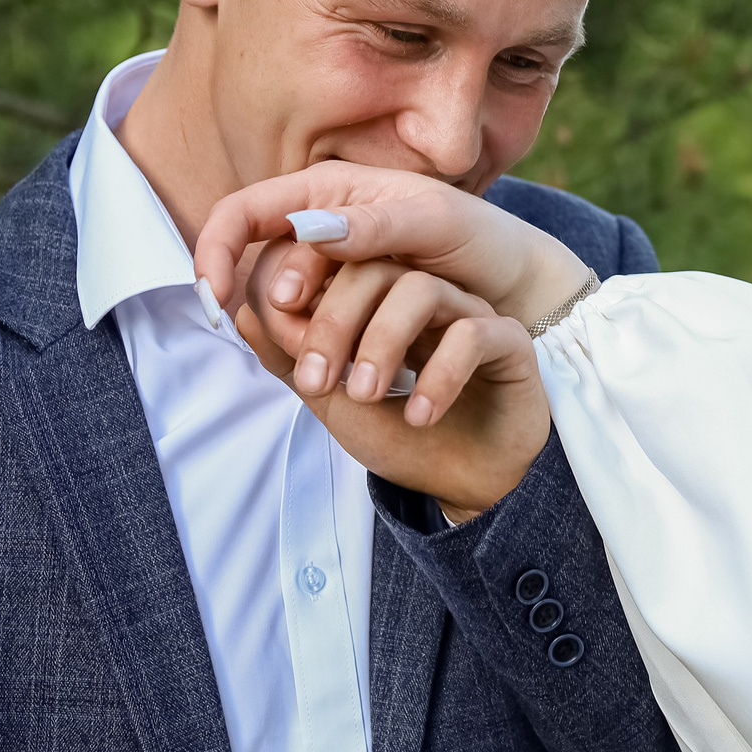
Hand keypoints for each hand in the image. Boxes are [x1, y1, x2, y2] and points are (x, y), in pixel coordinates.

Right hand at [193, 162, 595, 333]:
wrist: (515, 282)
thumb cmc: (480, 238)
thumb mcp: (435, 224)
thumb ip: (376, 225)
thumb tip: (311, 228)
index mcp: (327, 188)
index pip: (243, 212)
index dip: (215, 250)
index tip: (216, 297)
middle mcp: (318, 224)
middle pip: (257, 266)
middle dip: (268, 310)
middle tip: (306, 348)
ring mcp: (331, 267)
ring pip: (282, 305)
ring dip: (295, 339)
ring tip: (331, 369)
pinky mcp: (347, 304)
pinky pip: (311, 327)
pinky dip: (317, 350)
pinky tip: (340, 371)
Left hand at [234, 248, 548, 520]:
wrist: (462, 485)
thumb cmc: (399, 436)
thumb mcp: (332, 399)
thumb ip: (292, 358)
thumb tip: (243, 309)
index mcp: (382, 301)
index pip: (338, 265)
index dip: (304, 291)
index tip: (284, 338)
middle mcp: (426, 297)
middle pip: (375, 270)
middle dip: (335, 322)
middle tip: (320, 379)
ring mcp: (469, 314)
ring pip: (422, 291)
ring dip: (383, 343)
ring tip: (368, 395)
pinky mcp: (508, 343)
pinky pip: (473, 334)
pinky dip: (439, 374)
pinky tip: (420, 415)